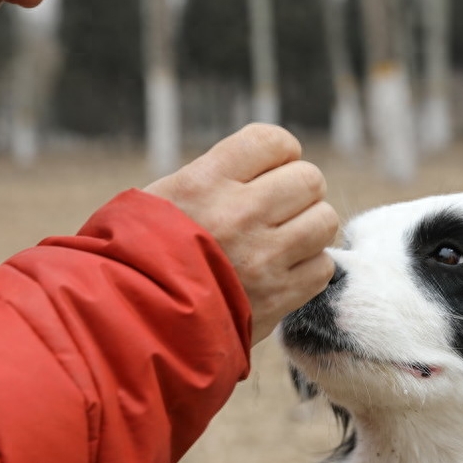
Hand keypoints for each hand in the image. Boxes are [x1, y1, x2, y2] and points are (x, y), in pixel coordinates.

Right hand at [144, 124, 338, 344]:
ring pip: (325, 221)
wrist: (137, 322)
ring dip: (310, 228)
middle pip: (309, 180)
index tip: (270, 171)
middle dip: (298, 192)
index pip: (273, 141)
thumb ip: (220, 176)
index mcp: (205, 182)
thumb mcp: (166, 197)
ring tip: (284, 240)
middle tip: (279, 209)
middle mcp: (238, 214)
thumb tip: (274, 163)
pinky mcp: (278, 297)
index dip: (281, 154)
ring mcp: (263, 257)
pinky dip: (309, 268)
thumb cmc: (145, 254)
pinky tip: (282, 272)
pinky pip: (323, 267)